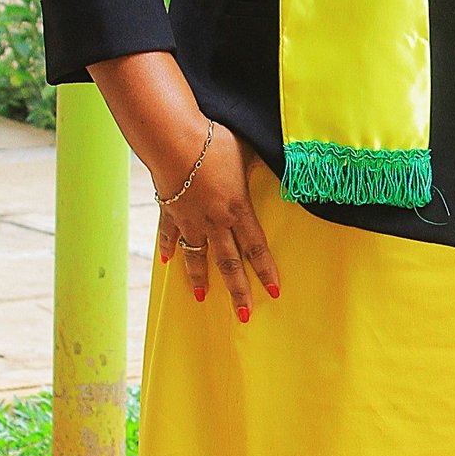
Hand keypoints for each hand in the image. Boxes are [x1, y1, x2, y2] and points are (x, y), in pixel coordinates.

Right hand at [156, 122, 280, 320]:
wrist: (172, 139)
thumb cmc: (215, 143)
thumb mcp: (249, 152)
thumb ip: (264, 164)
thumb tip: (286, 162)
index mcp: (238, 210)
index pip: (257, 248)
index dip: (266, 271)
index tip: (273, 292)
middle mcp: (214, 222)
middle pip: (229, 264)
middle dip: (238, 292)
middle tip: (244, 315)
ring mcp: (189, 219)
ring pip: (196, 256)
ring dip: (199, 279)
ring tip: (202, 298)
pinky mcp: (169, 210)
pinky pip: (169, 234)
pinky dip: (169, 247)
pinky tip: (168, 260)